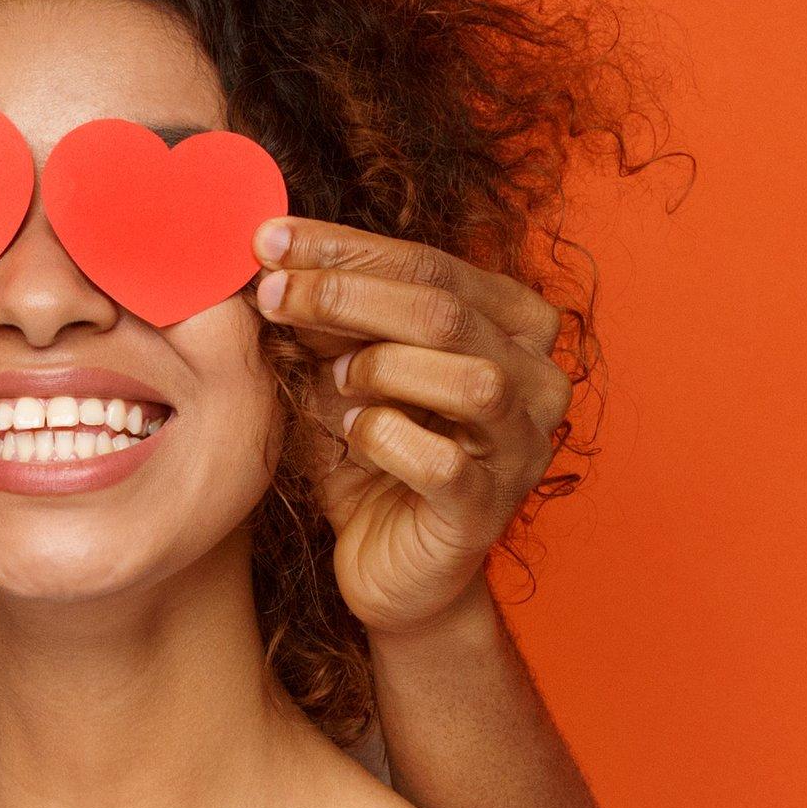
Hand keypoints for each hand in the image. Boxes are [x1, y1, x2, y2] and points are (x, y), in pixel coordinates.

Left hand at [252, 220, 571, 637]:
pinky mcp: (488, 511)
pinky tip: (354, 434)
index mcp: (513, 326)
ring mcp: (522, 448)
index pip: (433, 264)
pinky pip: (443, 464)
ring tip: (334, 380)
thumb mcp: (346, 373)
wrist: (390, 569)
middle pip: (447, 312)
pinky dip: (386, 440)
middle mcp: (537, 380)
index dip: (346, 248)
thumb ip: (331, 319)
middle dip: (345, 294)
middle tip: (271, 293)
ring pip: (471, 380)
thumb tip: (275, 255)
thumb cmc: (374, 458)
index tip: (269, 239)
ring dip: (381, 368)